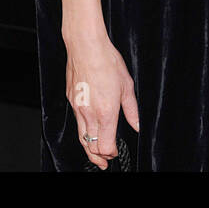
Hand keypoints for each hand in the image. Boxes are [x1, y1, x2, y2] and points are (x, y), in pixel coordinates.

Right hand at [64, 29, 139, 169]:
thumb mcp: (127, 86)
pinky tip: (89, 128)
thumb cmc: (107, 62)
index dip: (111, 154)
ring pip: (81, 137)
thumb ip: (132, 110)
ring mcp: (77, 107)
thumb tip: (137, 125)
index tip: (116, 153)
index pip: (105, 146)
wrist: (86, 46)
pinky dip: (83, 130)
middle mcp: (89, 114)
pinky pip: (77, 120)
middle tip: (105, 161)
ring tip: (95, 154)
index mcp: (106, 113)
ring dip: (89, 147)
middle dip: (99, 156)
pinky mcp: (71, 99)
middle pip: (90, 147)